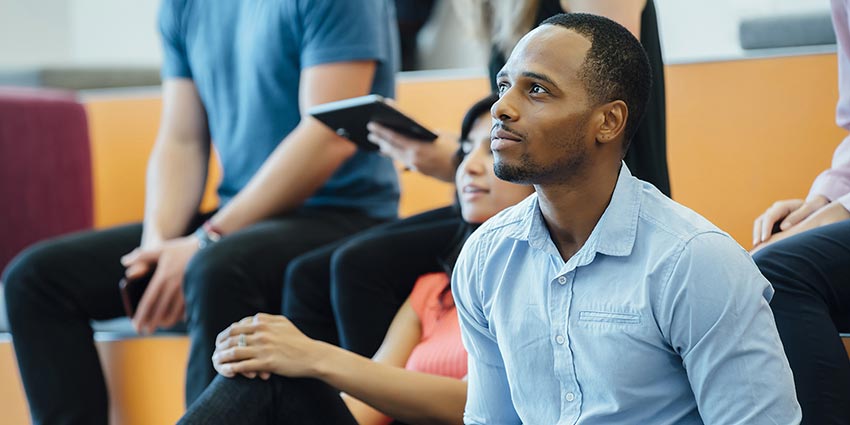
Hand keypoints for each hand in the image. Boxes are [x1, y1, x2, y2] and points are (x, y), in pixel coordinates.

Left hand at [121, 235, 199, 333]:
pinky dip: (181, 316)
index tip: (136, 325)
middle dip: (152, 323)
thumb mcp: (161, 249)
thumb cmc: (182, 249)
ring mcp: (187, 290)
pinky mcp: (197, 292)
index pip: (149, 301)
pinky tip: (178, 319)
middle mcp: (174, 286)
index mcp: (163, 277)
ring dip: (166, 322)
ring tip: (161, 325)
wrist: (207, 248)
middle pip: (160, 311)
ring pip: (175, 313)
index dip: (141, 315)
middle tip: (146, 331)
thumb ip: (142, 255)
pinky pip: (187, 309)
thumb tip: (125, 262)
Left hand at [213, 313, 330, 379]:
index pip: (236, 327)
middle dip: (220, 346)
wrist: (312, 355)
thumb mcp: (283, 323)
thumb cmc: (298, 340)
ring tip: (217, 362)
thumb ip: (266, 319)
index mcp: (264, 322)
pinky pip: (243, 366)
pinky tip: (228, 372)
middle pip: (231, 338)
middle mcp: (262, 333)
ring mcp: (264, 348)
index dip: (225, 335)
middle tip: (215, 353)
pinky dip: (232, 369)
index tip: (221, 342)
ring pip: (234, 352)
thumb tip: (252, 319)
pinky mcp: (267, 363)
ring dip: (222, 358)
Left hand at [367, 122, 458, 181]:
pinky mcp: (419, 169)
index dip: (382, 130)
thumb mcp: (436, 135)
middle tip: (370, 131)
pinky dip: (395, 154)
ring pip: (396, 154)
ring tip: (376, 141)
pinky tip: (389, 151)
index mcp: (417, 146)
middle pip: (392, 146)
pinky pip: (403, 160)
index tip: (372, 124)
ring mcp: (415, 165)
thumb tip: (407, 133)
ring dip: (385, 147)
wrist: (463, 165)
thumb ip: (420, 135)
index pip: (394, 137)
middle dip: (380, 138)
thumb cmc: (452, 145)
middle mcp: (414, 157)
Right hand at [752, 196, 828, 246]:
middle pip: (760, 221)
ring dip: (757, 236)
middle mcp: (774, 210)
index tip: (764, 239)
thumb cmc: (814, 208)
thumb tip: (783, 228)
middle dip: (757, 233)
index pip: (769, 216)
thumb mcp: (809, 210)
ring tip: (756, 248)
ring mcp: (772, 216)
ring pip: (759, 225)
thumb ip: (797, 217)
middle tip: (757, 245)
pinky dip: (760, 237)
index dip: (765, 228)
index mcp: (782, 206)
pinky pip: (763, 229)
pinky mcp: (773, 223)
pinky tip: (761, 247)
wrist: (815, 205)